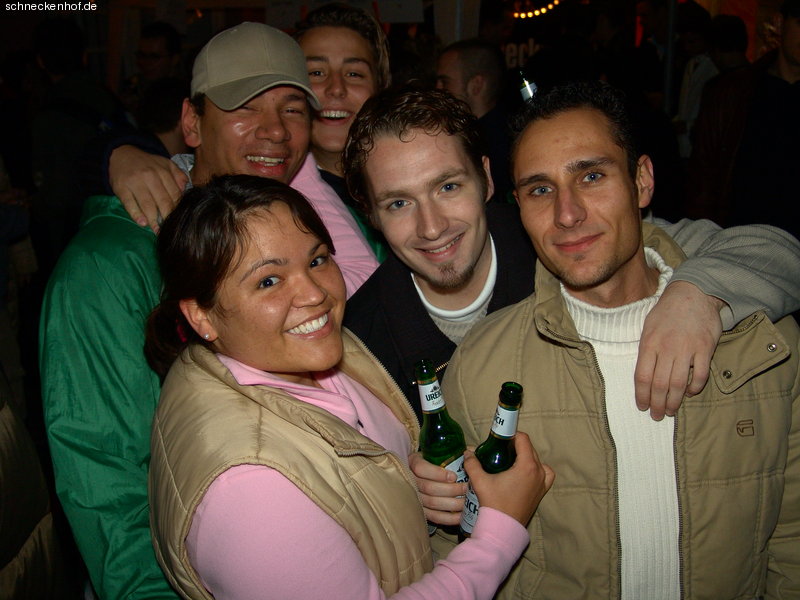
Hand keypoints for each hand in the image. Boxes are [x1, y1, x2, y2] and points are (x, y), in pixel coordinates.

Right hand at [109, 145, 187, 232]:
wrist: (121, 154)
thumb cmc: (147, 163)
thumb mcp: (165, 163)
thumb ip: (178, 175)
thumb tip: (186, 189)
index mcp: (163, 172)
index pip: (174, 194)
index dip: (177, 208)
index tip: (179, 219)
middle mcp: (150, 177)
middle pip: (162, 200)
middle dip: (168, 216)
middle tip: (170, 229)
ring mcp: (135, 183)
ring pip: (147, 204)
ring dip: (153, 220)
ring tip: (158, 230)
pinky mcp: (121, 188)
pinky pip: (129, 203)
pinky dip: (136, 214)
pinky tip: (142, 222)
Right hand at [408, 451, 467, 525]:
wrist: (428, 475)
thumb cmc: (439, 460)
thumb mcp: (442, 451)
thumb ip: (456, 451)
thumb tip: (471, 453)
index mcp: (414, 461)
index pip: (420, 468)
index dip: (437, 473)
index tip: (454, 476)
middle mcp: (411, 479)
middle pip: (428, 487)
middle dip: (450, 490)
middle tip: (466, 488)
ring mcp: (415, 497)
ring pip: (432, 503)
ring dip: (452, 503)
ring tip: (466, 501)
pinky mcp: (422, 511)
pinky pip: (434, 517)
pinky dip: (449, 518)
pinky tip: (461, 515)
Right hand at [466, 432, 553, 526]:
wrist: (502, 528)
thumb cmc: (494, 504)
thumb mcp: (480, 481)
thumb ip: (472, 464)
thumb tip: (467, 453)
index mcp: (527, 466)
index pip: (523, 439)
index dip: (511, 435)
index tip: (499, 439)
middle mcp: (538, 472)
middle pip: (530, 448)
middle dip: (516, 446)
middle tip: (500, 450)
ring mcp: (542, 483)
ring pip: (538, 460)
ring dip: (527, 456)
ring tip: (511, 461)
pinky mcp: (542, 492)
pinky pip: (546, 474)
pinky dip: (539, 469)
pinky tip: (526, 472)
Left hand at [635, 280, 723, 419]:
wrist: (693, 293)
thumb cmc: (667, 312)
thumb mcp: (648, 328)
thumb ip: (646, 351)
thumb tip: (643, 377)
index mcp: (649, 343)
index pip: (642, 377)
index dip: (641, 396)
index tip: (642, 407)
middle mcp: (666, 348)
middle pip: (660, 384)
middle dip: (657, 404)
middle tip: (657, 415)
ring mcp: (687, 348)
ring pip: (678, 383)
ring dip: (674, 401)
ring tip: (671, 411)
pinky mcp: (705, 348)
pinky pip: (699, 374)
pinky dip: (694, 387)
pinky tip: (690, 393)